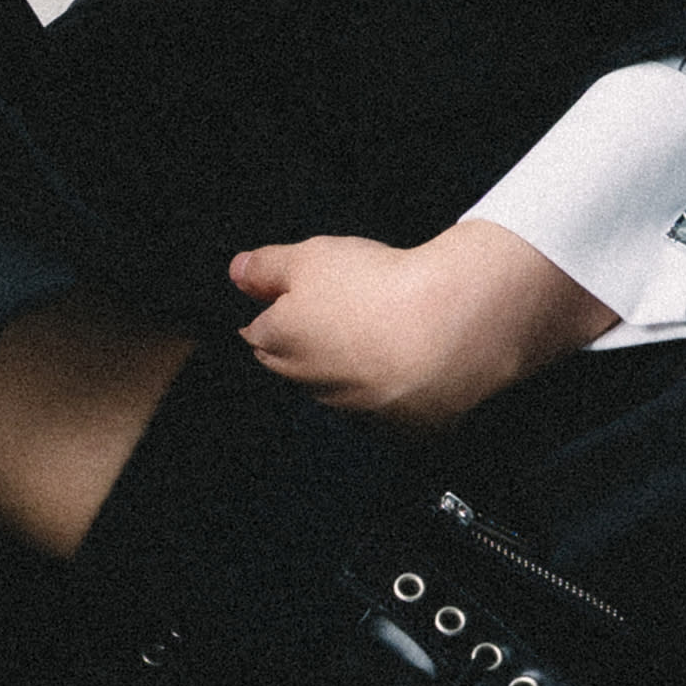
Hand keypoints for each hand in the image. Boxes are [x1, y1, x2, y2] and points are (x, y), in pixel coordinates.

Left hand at [227, 222, 613, 426]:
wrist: (449, 328)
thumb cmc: (374, 287)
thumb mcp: (310, 257)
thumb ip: (267, 266)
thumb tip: (236, 273)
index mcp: (280, 343)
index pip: (256, 331)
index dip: (272, 309)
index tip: (290, 297)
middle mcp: (308, 385)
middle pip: (291, 363)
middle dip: (302, 341)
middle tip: (334, 310)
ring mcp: (352, 411)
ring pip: (336, 387)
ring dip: (347, 366)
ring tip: (378, 330)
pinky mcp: (396, 428)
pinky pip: (384, 407)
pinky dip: (390, 387)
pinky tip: (411, 360)